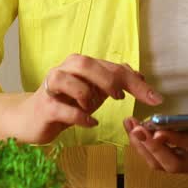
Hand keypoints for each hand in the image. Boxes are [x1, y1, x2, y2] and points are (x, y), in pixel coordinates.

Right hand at [14, 54, 162, 143]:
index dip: (136, 82)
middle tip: (119, 97)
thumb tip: (139, 76)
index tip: (155, 98)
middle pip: (87, 65)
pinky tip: (90, 123)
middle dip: (109, 80)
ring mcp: (52, 88)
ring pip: (70, 81)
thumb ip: (114, 82)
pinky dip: (79, 117)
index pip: (112, 68)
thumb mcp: (94, 92)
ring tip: (93, 108)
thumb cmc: (66, 103)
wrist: (32, 119)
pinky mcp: (45, 107)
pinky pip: (62, 109)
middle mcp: (65, 70)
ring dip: (87, 95)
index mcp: (81, 65)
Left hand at [122, 102, 187, 174]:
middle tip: (137, 128)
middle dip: (151, 147)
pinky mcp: (179, 163)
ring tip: (130, 126)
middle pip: (171, 163)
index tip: (158, 130)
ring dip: (142, 147)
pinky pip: (157, 160)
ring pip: (160, 164)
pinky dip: (144, 146)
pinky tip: (135, 130)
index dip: (176, 140)